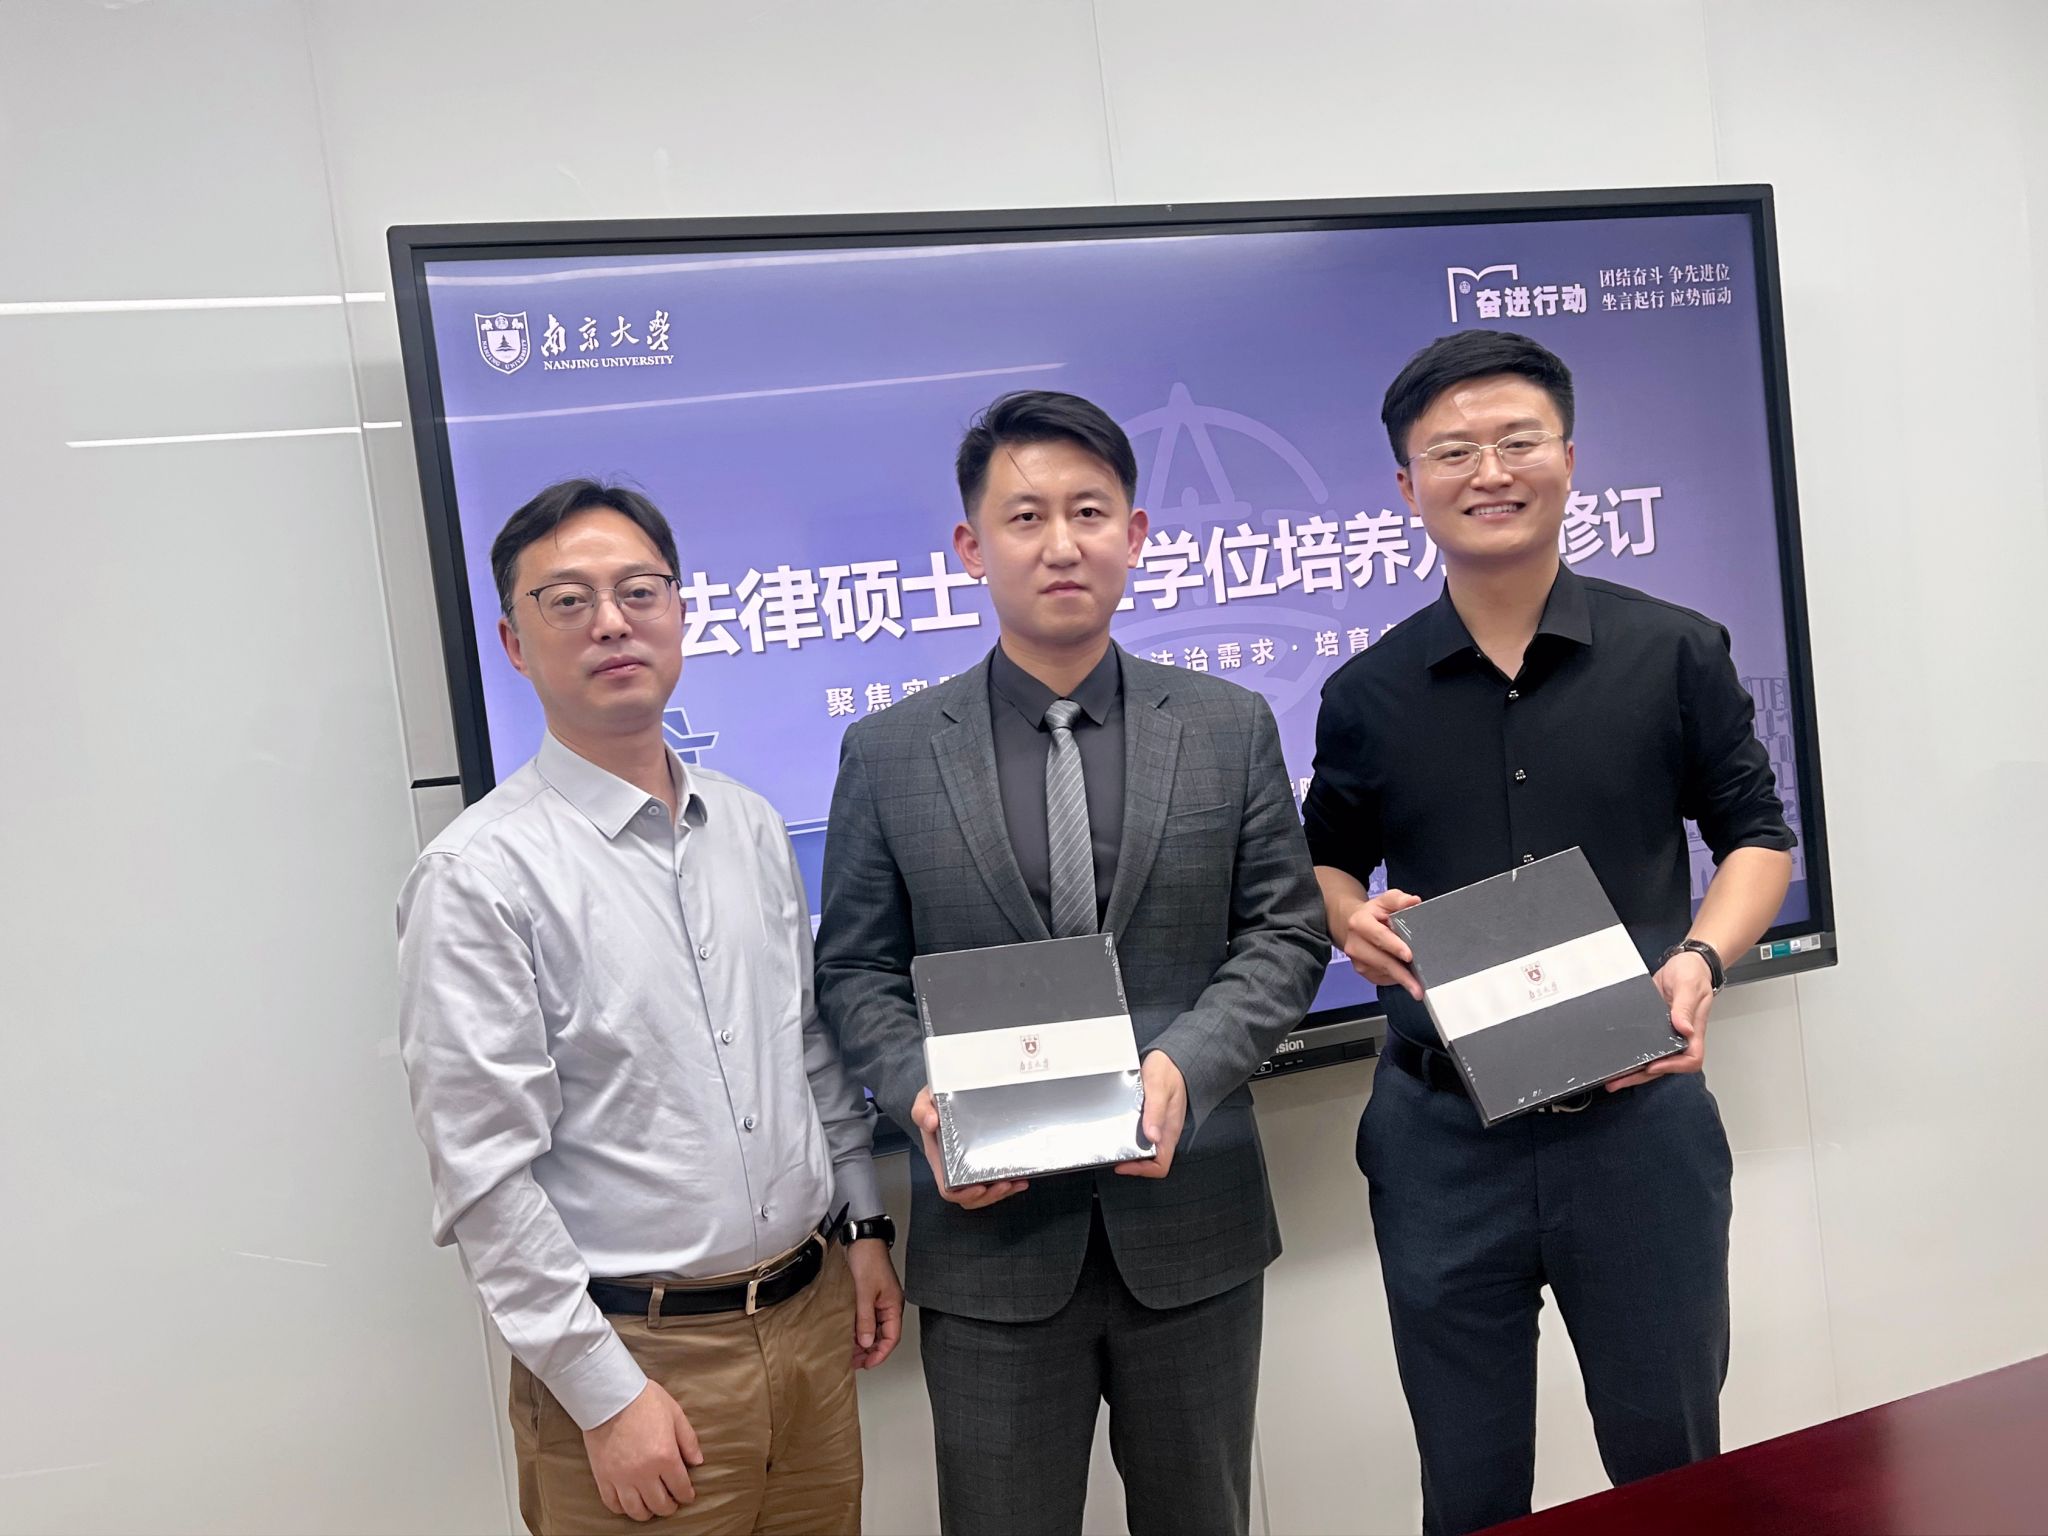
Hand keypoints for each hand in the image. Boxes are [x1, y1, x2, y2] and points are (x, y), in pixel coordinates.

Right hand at [581, 1379, 702, 1521]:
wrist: (609, 1395)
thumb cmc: (644, 1400)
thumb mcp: (675, 1414)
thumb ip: (688, 1441)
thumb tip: (697, 1462)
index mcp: (665, 1456)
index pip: (680, 1488)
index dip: (686, 1495)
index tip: (687, 1496)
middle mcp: (644, 1472)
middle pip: (659, 1504)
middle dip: (669, 1507)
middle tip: (671, 1503)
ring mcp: (621, 1477)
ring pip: (636, 1510)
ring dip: (647, 1513)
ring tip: (651, 1507)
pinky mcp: (603, 1477)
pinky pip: (613, 1504)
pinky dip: (623, 1509)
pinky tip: (629, 1504)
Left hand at [845, 1238, 902, 1369]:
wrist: (860, 1239)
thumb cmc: (868, 1259)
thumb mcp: (864, 1291)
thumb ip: (865, 1318)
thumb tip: (866, 1342)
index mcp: (893, 1305)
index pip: (892, 1337)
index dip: (880, 1353)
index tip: (867, 1364)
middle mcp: (887, 1305)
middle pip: (882, 1336)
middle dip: (869, 1350)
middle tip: (853, 1361)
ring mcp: (877, 1301)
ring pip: (872, 1329)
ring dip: (862, 1341)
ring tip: (848, 1351)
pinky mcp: (867, 1296)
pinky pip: (865, 1319)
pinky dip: (857, 1329)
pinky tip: (846, 1334)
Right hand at [911, 1085, 1028, 1207]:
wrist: (944, 1095)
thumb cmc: (934, 1104)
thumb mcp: (924, 1102)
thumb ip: (922, 1111)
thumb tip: (930, 1122)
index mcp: (940, 1159)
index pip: (948, 1188)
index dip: (963, 1194)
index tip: (979, 1187)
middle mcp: (954, 1166)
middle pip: (969, 1196)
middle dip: (989, 1196)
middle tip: (1004, 1185)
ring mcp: (970, 1164)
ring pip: (984, 1192)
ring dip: (1002, 1192)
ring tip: (1016, 1183)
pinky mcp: (984, 1159)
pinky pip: (995, 1179)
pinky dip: (1010, 1183)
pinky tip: (1021, 1178)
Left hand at [1115, 1050, 1187, 1178]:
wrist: (1173, 1058)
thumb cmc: (1169, 1071)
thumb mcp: (1159, 1088)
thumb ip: (1155, 1112)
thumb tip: (1152, 1136)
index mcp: (1170, 1131)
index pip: (1160, 1165)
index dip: (1142, 1170)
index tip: (1123, 1164)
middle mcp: (1165, 1132)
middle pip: (1151, 1161)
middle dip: (1132, 1163)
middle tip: (1113, 1154)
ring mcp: (1159, 1126)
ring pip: (1145, 1149)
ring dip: (1130, 1150)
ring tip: (1113, 1144)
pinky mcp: (1152, 1118)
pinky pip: (1142, 1136)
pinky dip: (1130, 1138)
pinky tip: (1119, 1130)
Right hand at [1337, 889, 1424, 999]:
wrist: (1352, 925)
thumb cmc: (1373, 914)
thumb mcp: (1385, 901)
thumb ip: (1399, 899)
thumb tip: (1413, 901)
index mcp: (1359, 923)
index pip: (1379, 936)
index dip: (1394, 946)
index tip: (1408, 956)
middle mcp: (1355, 944)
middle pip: (1382, 961)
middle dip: (1401, 974)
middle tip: (1418, 987)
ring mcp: (1357, 961)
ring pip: (1383, 973)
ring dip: (1401, 978)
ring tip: (1417, 985)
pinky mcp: (1362, 972)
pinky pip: (1382, 979)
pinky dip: (1396, 979)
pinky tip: (1406, 976)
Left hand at [1608, 949, 1714, 1091]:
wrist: (1685, 963)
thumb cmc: (1693, 974)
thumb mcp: (1688, 987)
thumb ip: (1684, 1008)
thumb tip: (1683, 1028)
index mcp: (1693, 1030)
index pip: (1689, 1059)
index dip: (1672, 1066)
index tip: (1653, 1065)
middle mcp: (1681, 1036)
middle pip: (1666, 1066)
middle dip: (1642, 1076)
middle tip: (1618, 1081)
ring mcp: (1667, 1033)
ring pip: (1653, 1060)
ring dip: (1634, 1071)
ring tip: (1613, 1078)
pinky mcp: (1655, 1027)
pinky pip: (1645, 1046)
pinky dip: (1633, 1055)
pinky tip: (1619, 1060)